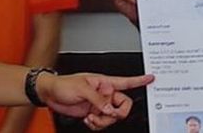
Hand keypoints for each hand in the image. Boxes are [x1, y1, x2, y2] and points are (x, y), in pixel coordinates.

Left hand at [37, 72, 153, 130]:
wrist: (50, 94)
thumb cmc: (63, 84)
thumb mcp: (82, 89)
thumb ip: (98, 99)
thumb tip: (109, 110)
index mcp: (104, 82)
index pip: (126, 81)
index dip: (140, 80)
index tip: (151, 78)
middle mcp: (104, 94)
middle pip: (123, 106)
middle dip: (116, 113)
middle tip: (106, 113)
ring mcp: (99, 105)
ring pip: (113, 118)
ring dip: (103, 121)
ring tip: (91, 116)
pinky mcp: (93, 114)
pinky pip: (103, 124)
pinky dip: (96, 125)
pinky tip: (88, 119)